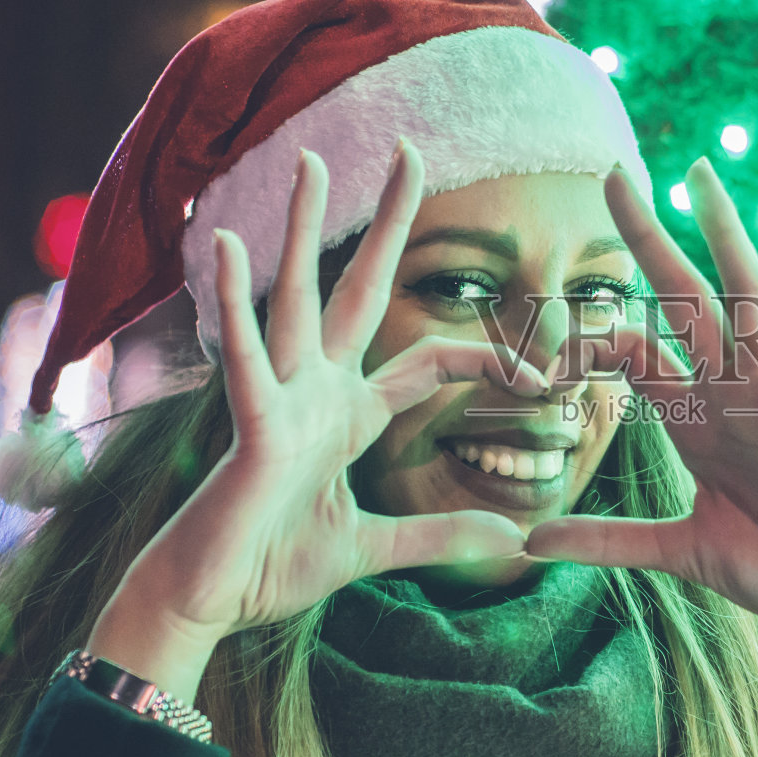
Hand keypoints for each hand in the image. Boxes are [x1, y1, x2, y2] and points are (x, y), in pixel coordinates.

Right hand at [117, 142, 550, 640]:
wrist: (211, 603)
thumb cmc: (276, 566)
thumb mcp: (377, 548)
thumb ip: (441, 534)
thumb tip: (513, 538)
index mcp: (348, 414)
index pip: (429, 361)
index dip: (488, 359)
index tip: (546, 372)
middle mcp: (317, 391)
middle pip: (359, 290)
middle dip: (387, 225)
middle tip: (409, 152)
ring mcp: (283, 401)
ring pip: (299, 299)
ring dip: (307, 230)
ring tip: (312, 162)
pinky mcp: (251, 428)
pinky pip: (246, 358)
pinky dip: (236, 304)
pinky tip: (229, 245)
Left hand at [524, 157, 757, 649]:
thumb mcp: (675, 552)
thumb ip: (605, 540)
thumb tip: (528, 544)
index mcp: (695, 421)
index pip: (633, 355)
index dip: (589, 342)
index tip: (541, 353)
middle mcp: (728, 393)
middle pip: (680, 300)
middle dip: (648, 239)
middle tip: (614, 175)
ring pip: (740, 300)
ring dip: (719, 236)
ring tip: (700, 173)